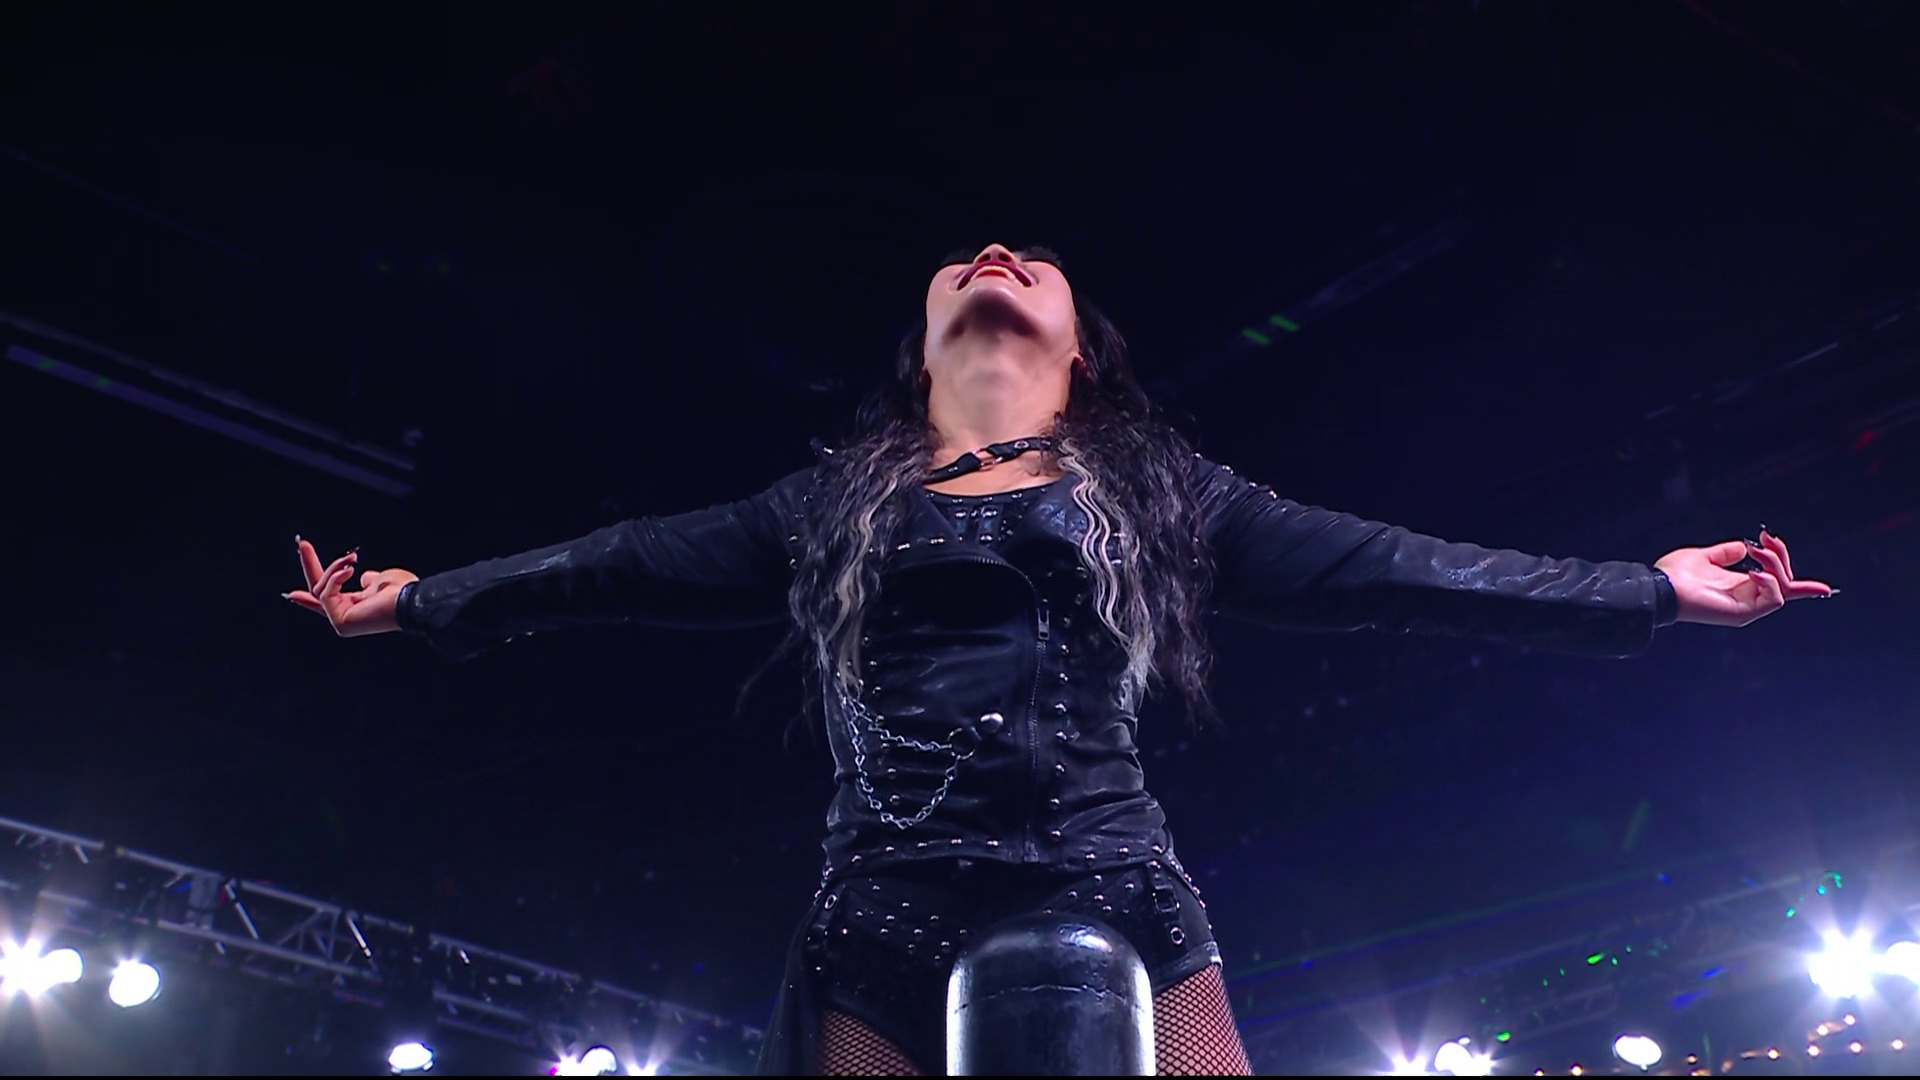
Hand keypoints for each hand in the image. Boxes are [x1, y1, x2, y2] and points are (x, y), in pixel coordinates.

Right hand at [285, 536, 417, 636]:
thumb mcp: (381, 579)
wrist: (410, 600)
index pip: (328, 601)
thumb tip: (363, 576)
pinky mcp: (339, 621)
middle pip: (318, 591)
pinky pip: (326, 593)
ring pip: (321, 588)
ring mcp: (342, 621)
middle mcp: (347, 616)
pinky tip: (351, 570)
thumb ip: (368, 580)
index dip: (309, 597)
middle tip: (303, 544)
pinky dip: (336, 578)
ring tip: (352, 559)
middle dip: (310, 566)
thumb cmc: (403, 590)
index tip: (291, 594)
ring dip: (335, 568)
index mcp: (356, 606)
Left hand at [1654, 527, 1833, 627]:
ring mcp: (1745, 608)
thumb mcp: (1705, 556)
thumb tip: (1744, 545)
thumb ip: (1727, 552)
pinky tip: (1753, 570)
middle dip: (1780, 556)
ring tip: (1756, 551)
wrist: (1658, 587)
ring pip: (1782, 588)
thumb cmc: (1674, 574)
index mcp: (1740, 587)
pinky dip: (1770, 581)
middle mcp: (1747, 599)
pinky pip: (1772, 599)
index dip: (1803, 588)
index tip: (1825, 587)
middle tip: (1764, 539)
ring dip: (1775, 565)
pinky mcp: (1741, 614)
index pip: (1780, 589)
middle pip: (1785, 581)